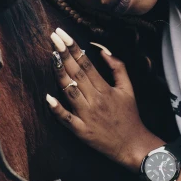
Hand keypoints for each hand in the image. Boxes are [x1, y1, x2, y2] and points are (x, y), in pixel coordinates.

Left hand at [47, 28, 161, 170]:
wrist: (132, 145)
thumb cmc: (129, 116)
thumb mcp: (128, 89)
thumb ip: (118, 68)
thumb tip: (103, 50)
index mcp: (105, 89)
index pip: (86, 64)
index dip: (74, 48)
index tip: (63, 34)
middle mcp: (95, 100)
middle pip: (77, 74)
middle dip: (64, 54)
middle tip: (53, 37)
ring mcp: (87, 116)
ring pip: (70, 92)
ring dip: (60, 74)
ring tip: (51, 56)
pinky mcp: (81, 131)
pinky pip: (67, 119)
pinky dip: (57, 109)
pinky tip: (48, 97)